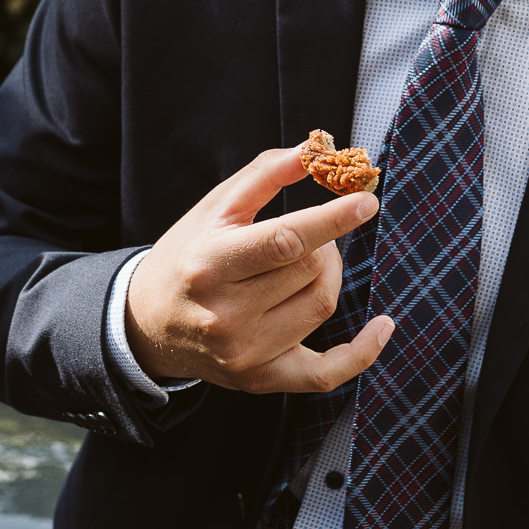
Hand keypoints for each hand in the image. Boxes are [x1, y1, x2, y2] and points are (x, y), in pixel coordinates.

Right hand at [125, 145, 391, 390]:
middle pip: (310, 271)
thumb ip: (265, 173)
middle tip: (311, 237)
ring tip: (306, 266)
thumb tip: (315, 149)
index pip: (284, 240)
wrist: (146, 324)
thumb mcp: (215, 207)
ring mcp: (243, 352)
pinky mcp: (260, 379)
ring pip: (321, 306)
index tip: (367, 200)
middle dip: (324, 244)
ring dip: (328, 277)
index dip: (332, 219)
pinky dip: (362, 351)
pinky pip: (325, 373)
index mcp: (210, 263)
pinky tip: (382, 326)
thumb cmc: (188, 253)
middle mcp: (224, 314)